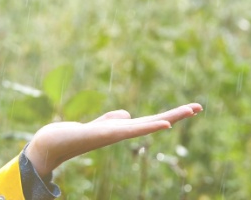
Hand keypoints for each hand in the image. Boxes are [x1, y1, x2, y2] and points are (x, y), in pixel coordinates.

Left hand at [24, 103, 202, 176]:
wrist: (50, 145)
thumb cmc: (72, 136)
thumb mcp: (97, 124)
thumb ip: (112, 120)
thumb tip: (128, 114)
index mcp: (120, 130)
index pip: (150, 121)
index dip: (170, 115)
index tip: (190, 108)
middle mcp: (120, 134)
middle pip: (153, 122)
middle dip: (176, 115)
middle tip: (200, 106)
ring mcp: (113, 135)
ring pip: (146, 126)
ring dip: (169, 118)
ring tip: (189, 110)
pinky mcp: (103, 134)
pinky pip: (130, 130)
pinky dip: (148, 127)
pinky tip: (162, 124)